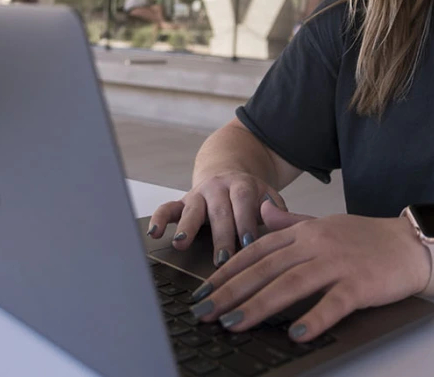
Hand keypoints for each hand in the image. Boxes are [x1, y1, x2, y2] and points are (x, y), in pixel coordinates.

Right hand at [147, 171, 286, 266]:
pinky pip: (167, 208)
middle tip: (221, 260)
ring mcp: (198, 194)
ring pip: (191, 209)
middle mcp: (218, 187)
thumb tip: (279, 219)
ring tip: (180, 244)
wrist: (229, 174)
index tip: (249, 245)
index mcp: (242, 185)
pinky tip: (154, 233)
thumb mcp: (269, 196)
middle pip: (218, 211)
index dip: (245, 223)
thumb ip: (277, 208)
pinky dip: (159, 219)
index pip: (243, 203)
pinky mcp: (181, 202)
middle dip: (220, 236)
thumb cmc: (252, 197)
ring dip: (186, 227)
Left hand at [187, 199, 430, 342]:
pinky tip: (295, 334)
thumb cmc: (367, 239)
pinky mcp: (360, 283)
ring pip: (291, 284)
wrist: (412, 244)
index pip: (257, 250)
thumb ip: (291, 222)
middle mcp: (316, 244)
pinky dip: (314, 317)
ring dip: (259, 306)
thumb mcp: (324, 225)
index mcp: (305, 232)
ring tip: (233, 324)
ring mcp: (338, 262)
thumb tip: (261, 212)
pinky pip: (334, 302)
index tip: (203, 290)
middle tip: (204, 312)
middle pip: (266, 268)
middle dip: (231, 292)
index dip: (227, 271)